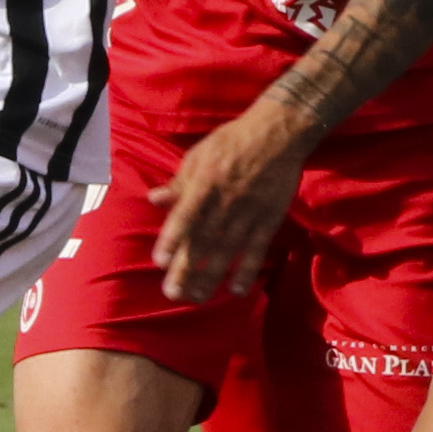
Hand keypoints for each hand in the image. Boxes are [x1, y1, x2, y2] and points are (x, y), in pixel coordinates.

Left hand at [152, 108, 308, 303]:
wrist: (279, 133)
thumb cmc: (231, 141)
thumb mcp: (198, 155)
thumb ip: (179, 182)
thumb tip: (153, 199)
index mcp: (204, 183)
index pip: (185, 216)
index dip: (172, 239)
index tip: (159, 262)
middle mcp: (226, 201)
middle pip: (204, 240)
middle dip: (187, 269)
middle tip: (172, 293)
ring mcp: (249, 212)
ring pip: (227, 250)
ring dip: (211, 276)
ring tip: (196, 298)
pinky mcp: (270, 218)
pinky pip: (257, 248)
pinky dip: (246, 269)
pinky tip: (236, 290)